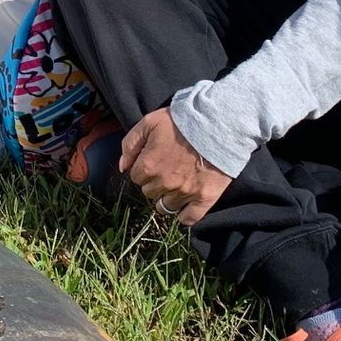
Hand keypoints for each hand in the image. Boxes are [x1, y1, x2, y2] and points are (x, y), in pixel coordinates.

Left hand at [121, 109, 232, 225]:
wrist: (217, 124)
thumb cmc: (181, 121)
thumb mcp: (148, 123)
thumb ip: (130, 144)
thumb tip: (123, 166)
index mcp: (148, 166)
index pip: (136, 178)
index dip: (144, 168)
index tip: (154, 160)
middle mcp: (164, 183)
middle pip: (149, 193)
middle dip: (155, 183)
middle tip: (167, 169)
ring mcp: (184, 193)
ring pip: (165, 207)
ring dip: (168, 197)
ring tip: (177, 184)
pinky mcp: (204, 198)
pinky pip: (189, 218)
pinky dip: (185, 215)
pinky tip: (185, 206)